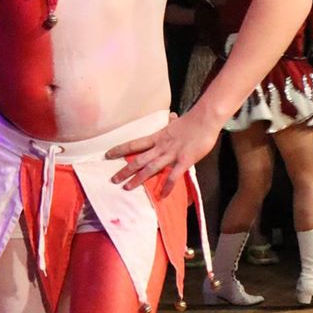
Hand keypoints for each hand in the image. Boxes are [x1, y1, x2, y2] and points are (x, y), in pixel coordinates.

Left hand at [106, 107, 222, 194]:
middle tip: (113, 180)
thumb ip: (171, 124)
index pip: (134, 144)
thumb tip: (171, 117)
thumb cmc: (192, 121)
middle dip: (125, 170)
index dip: (120, 150)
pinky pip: (174, 176)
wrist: (205, 120)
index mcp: (157, 137)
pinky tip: (162, 195)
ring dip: (138, 179)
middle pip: (139, 159)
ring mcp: (172, 154)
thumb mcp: (176, 123)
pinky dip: (167, 186)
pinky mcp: (184, 161)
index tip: (107, 155)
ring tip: (127, 188)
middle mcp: (161, 147)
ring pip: (151, 168)